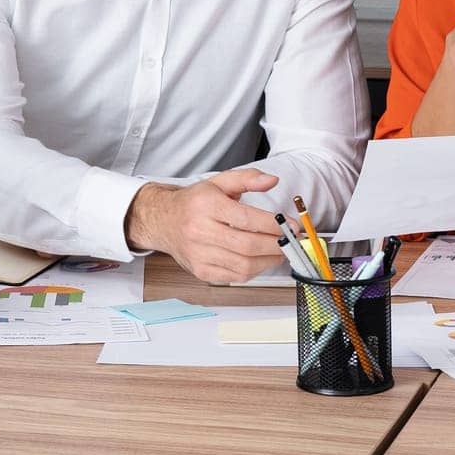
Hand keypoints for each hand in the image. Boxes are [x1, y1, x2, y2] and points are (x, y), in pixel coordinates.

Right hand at [124, 168, 284, 282]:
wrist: (164, 221)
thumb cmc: (194, 202)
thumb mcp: (219, 182)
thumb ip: (247, 178)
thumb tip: (272, 180)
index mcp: (206, 205)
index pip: (246, 219)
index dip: (273, 224)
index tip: (291, 225)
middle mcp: (199, 231)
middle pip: (247, 245)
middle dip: (276, 244)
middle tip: (290, 240)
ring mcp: (199, 255)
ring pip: (243, 265)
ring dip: (268, 260)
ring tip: (279, 250)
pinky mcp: (201, 271)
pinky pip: (235, 276)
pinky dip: (254, 270)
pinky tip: (260, 259)